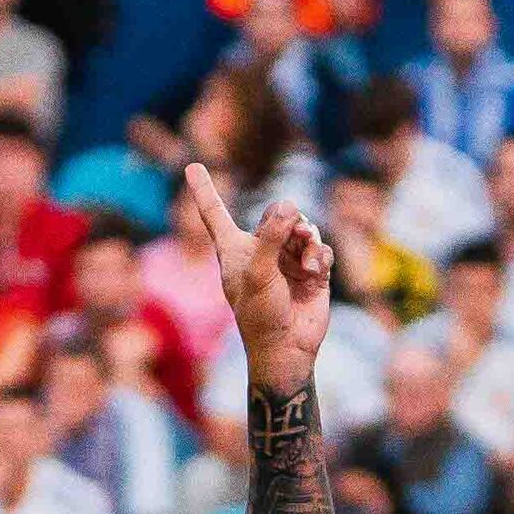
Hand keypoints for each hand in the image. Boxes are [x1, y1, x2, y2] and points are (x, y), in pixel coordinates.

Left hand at [181, 159, 331, 388]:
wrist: (287, 348)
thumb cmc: (261, 314)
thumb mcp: (257, 272)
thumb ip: (270, 235)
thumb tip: (289, 207)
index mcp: (234, 250)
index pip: (215, 213)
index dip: (204, 190)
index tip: (193, 165)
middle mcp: (260, 251)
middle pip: (276, 214)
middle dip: (288, 219)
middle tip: (296, 231)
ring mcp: (287, 261)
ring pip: (302, 229)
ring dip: (308, 238)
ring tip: (308, 257)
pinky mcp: (312, 272)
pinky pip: (320, 249)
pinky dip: (321, 256)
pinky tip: (316, 272)